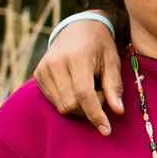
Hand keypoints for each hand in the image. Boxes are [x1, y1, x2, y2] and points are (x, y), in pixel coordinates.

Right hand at [34, 17, 124, 134]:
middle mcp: (55, 63)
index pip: (84, 94)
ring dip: (79, 106)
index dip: (96, 114)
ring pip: (61, 106)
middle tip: (103, 94)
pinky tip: (77, 88)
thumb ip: (114, 86)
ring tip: (91, 89)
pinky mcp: (38, 74)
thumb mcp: (113, 61)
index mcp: (76, 57)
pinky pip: (53, 100)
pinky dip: (68, 101)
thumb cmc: (100, 45)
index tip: (107, 130)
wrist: (78, 27)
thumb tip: (118, 111)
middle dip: (90, 109)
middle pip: (71, 104)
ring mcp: (43, 69)